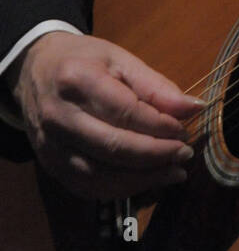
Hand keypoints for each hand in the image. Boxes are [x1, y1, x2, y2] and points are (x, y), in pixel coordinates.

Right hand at [9, 31, 202, 200]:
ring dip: (142, 179)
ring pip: (99, 176)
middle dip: (156, 155)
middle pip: (113, 147)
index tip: (184, 129)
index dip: (160, 125)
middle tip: (185, 153)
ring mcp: (50, 145)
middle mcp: (59, 116)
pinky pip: (86, 187)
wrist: (35, 70)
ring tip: (173, 172)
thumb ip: (155, 86)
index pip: (125, 112)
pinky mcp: (49, 164)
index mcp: (78, 80)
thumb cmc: (83, 61)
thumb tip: (193, 108)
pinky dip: (120, 190)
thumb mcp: (120, 60)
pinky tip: (145, 181)